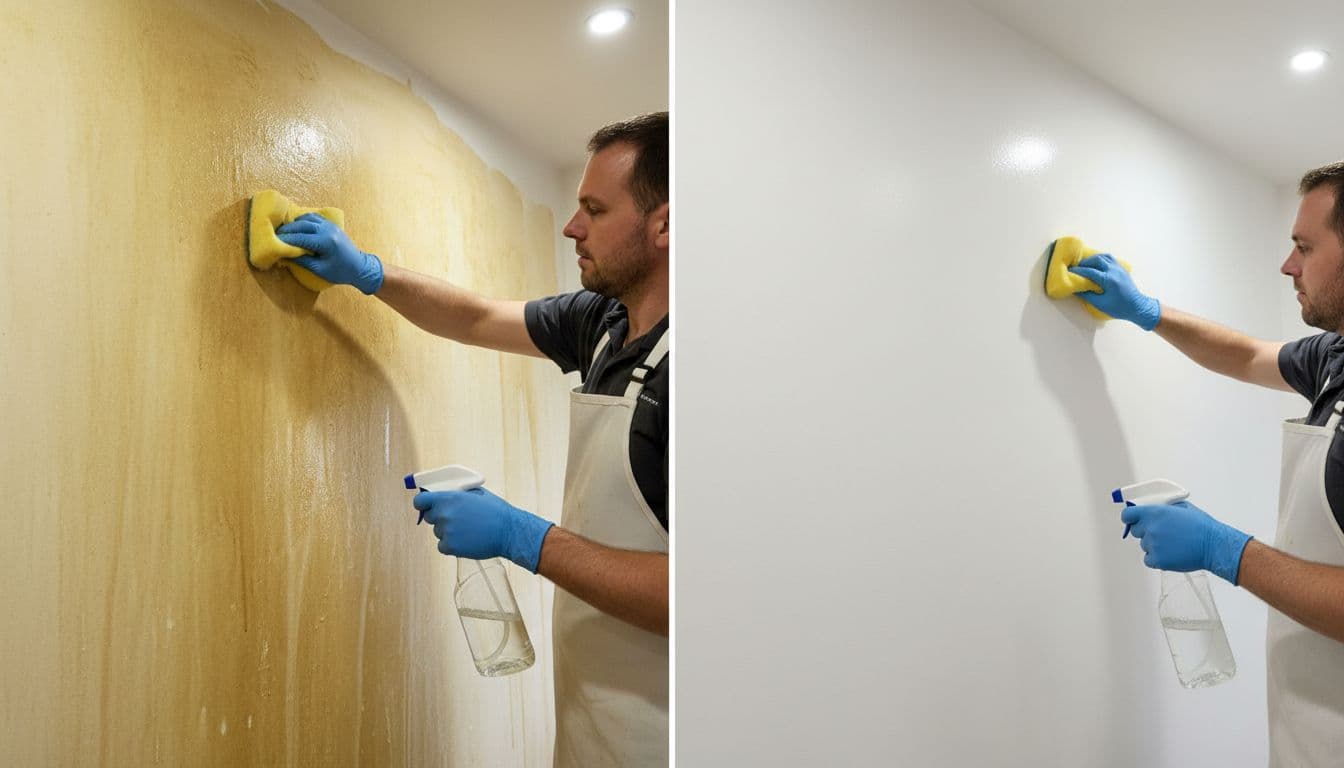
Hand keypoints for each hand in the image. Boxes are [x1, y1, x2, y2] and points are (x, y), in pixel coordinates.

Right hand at [275, 213, 383, 293]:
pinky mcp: (333, 225)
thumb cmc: (340, 271)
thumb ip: (302, 260)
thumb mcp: (319, 269)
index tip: (275, 241)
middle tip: (276, 235)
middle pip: (302, 225)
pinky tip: (298, 225)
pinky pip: (316, 218)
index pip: (300, 238)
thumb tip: (285, 254)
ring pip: (308, 219)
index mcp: (325, 242)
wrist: (360, 267)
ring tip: (285, 230)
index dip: (286, 239)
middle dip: (288, 230)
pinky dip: (305, 220)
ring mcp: (331, 226)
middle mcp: (328, 230)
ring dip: (296, 223)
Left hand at [413, 487, 554, 571]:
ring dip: (447, 531)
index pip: (420, 501)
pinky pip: (442, 546)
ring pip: (438, 532)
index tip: (426, 506)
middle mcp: (444, 514)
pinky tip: (466, 540)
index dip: (422, 503)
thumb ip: (457, 493)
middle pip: (429, 517)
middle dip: (439, 517)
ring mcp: (446, 531)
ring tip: (467, 530)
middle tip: (456, 519)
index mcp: (449, 498)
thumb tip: (445, 494)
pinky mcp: (450, 547)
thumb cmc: (495, 511)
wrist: (509, 531)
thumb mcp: (476, 493)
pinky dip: (451, 545)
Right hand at [1068, 254, 1160, 329]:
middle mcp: (1114, 271)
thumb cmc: (1119, 307)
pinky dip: (1102, 259)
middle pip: (1097, 260)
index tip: (1070, 272)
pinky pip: (1110, 259)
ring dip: (1094, 259)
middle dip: (1085, 263)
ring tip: (1087, 264)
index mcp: (1108, 279)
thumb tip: (1076, 288)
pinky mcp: (1122, 269)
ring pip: (1104, 257)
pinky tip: (1098, 264)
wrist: (1137, 306)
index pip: (1090, 271)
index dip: (1078, 271)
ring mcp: (1119, 268)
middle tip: (1077, 267)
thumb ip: (1087, 295)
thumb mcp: (1101, 304)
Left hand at [1120, 500, 1252, 583]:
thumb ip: (1163, 507)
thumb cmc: (1201, 526)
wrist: (1213, 545)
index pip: (1127, 515)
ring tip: (1172, 544)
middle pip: (1135, 531)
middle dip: (1145, 531)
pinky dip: (1156, 558)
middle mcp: (1150, 528)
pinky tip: (1170, 554)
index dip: (1129, 517)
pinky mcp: (1157, 560)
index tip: (1132, 520)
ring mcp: (1152, 545)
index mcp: (1154, 513)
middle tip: (1161, 533)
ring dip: (1153, 545)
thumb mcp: (1182, 507)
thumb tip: (1152, 508)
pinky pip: (1148, 559)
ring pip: (1144, 545)